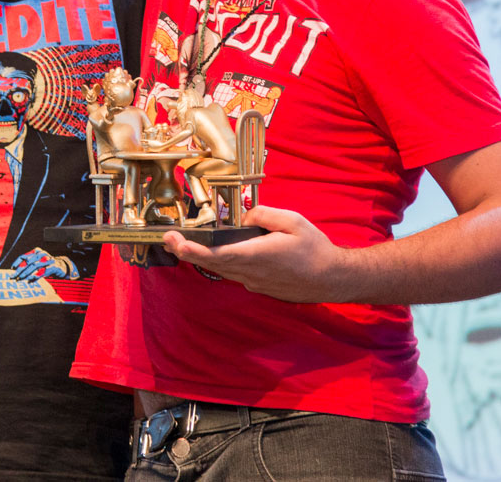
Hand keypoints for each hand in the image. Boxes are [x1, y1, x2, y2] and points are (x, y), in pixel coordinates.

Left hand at [11, 247, 76, 280]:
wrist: (61, 266)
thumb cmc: (46, 265)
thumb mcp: (37, 263)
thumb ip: (28, 266)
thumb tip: (16, 273)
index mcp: (36, 251)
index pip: (24, 256)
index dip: (17, 262)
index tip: (12, 269)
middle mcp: (41, 254)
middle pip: (28, 262)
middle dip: (20, 270)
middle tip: (14, 276)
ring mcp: (48, 259)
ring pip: (34, 266)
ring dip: (26, 273)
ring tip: (21, 279)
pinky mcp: (53, 266)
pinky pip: (43, 272)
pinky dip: (36, 276)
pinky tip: (30, 280)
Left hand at [162, 206, 348, 301]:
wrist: (332, 279)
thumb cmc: (315, 249)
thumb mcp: (292, 220)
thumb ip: (263, 214)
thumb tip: (243, 218)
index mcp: (257, 255)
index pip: (217, 255)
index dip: (191, 250)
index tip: (174, 242)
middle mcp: (251, 273)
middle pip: (212, 263)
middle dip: (187, 251)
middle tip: (167, 239)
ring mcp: (254, 282)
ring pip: (221, 269)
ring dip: (202, 257)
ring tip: (182, 244)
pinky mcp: (259, 286)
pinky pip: (234, 272)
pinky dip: (222, 262)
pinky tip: (219, 251)